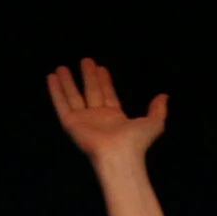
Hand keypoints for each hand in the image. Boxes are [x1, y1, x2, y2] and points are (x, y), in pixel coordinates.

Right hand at [47, 58, 167, 168]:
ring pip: (74, 96)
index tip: (101, 67)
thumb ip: (158, 110)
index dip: (104, 81)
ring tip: (62, 67)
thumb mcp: (154, 123)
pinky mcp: (71, 124)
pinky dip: (56, 91)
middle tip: (86, 60)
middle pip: (91, 92)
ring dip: (68, 82)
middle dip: (89, 76)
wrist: (120, 155)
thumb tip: (164, 96)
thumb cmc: (137, 142)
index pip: (108, 94)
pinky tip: (51, 77)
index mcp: (115, 118)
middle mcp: (98, 118)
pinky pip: (61, 104)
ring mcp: (84, 121)